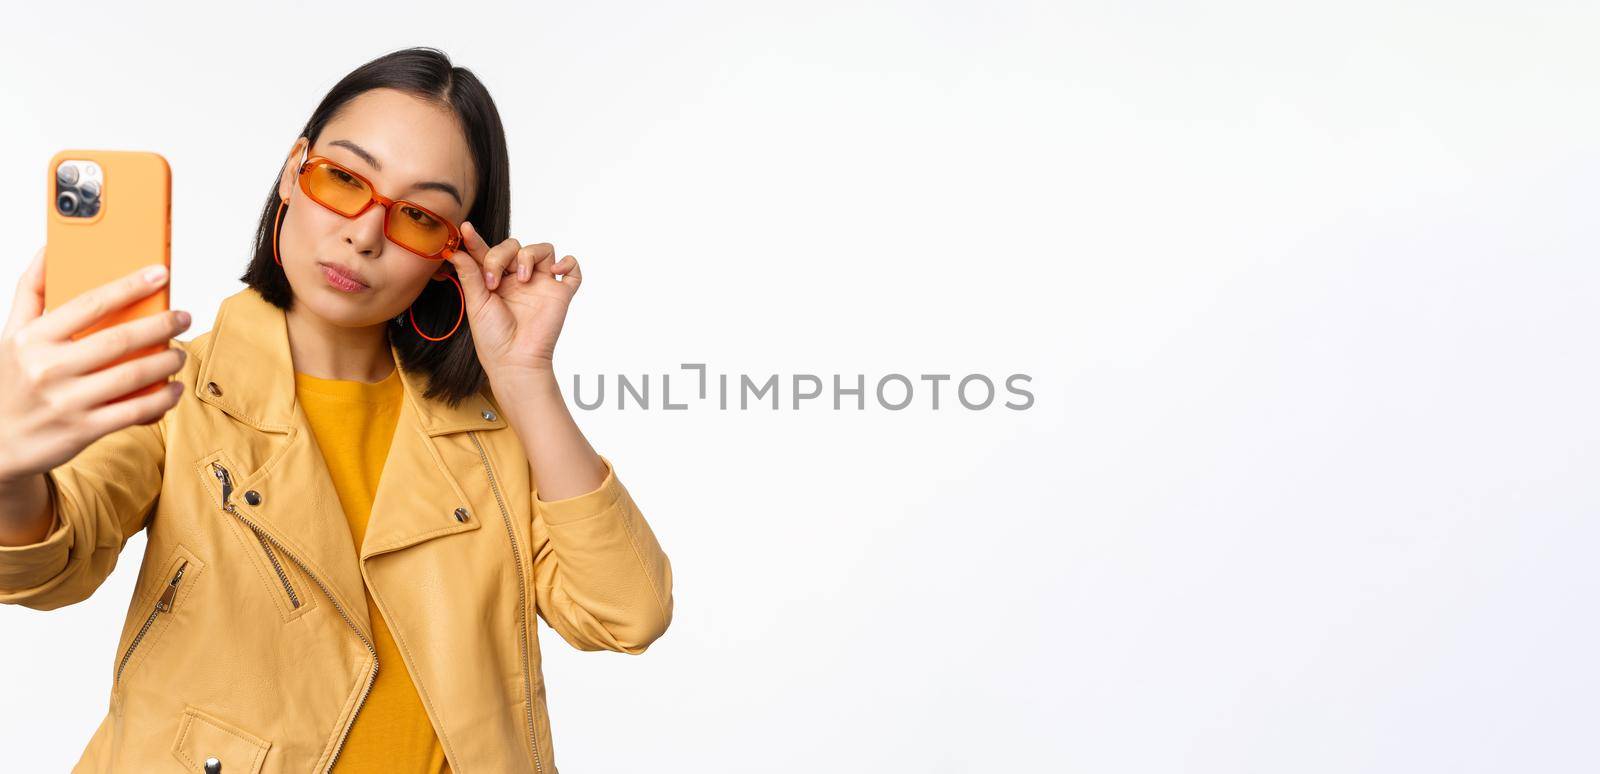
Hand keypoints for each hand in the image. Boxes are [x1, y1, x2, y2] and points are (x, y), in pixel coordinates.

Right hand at [0, 247, 191, 481]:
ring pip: (133, 375)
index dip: (130, 286)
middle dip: (161, 325)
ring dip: (167, 361)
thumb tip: (50, 248)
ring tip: (178, 353)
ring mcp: (67, 401)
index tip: (160, 273)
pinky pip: (134, 411)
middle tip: (183, 317)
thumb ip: (32, 291)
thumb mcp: (12, 334)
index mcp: (33, 339)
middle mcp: (48, 368)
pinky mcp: (83, 430)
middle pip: (119, 339)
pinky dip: (161, 399)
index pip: (89, 303)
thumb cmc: (12, 382)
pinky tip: (173, 389)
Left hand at [444, 222, 582, 379]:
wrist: (515, 360)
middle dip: (501, 255)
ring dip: (530, 256)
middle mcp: (519, 279)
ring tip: (522, 279)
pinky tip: (555, 271)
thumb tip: (456, 251)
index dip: (476, 240)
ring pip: (543, 250)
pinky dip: (568, 263)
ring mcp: (541, 285)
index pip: (488, 252)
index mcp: (497, 280)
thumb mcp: (476, 303)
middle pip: (515, 245)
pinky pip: (573, 270)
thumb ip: (469, 275)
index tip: (465, 230)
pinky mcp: (560, 294)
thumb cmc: (493, 338)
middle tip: (494, 281)